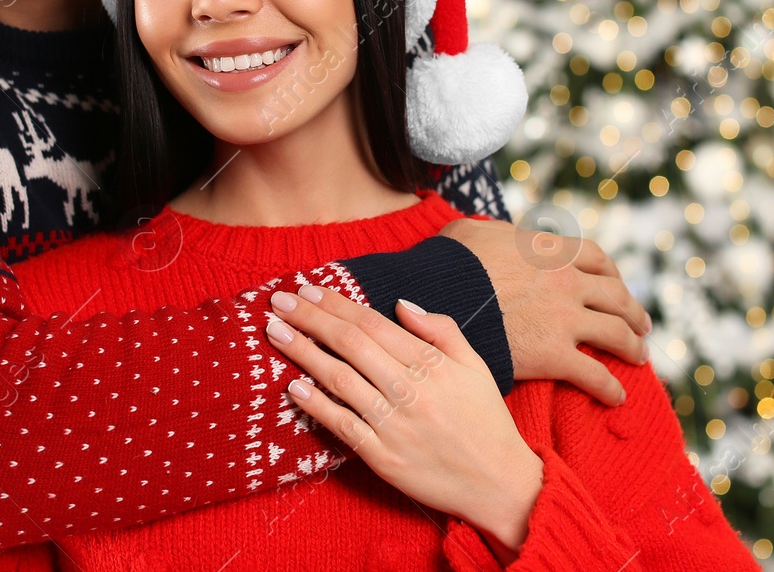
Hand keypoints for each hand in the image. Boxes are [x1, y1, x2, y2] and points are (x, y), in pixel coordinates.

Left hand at [266, 284, 543, 554]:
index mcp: (433, 364)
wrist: (500, 484)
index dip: (337, 304)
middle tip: (280, 301)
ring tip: (274, 332)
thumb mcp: (475, 366)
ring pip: (340, 380)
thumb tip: (399, 304)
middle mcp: (411, 390)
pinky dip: (317, 405)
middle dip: (311, 318)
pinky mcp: (384, 458)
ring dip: (303, 352)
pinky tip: (293, 386)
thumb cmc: (485, 420)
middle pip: (350, 345)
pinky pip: (343, 426)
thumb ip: (441, 330)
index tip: (309, 289)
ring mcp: (395, 425)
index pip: (373, 324)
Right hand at [440, 218, 650, 405]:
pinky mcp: (554, 355)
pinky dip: (611, 387)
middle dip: (633, 311)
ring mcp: (564, 319)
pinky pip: (595, 374)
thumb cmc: (449, 263)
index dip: (612, 272)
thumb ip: (497, 232)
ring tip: (640, 357)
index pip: (595, 257)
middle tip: (641, 324)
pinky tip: (618, 397)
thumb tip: (503, 235)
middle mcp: (566, 282)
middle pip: (616, 296)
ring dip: (633, 346)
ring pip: (616, 333)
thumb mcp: (473, 231)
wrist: (438, 296)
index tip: (616, 282)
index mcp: (549, 251)